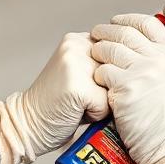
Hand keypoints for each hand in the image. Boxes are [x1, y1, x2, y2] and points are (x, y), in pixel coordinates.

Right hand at [0, 32, 108, 163]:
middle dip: (109, 87)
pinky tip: (77, 112)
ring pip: (115, 85)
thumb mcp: (81, 74)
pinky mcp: (77, 86)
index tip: (93, 86)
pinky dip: (96, 115)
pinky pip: (106, 104)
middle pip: (120, 69)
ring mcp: (76, 64)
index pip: (119, 51)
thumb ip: (102, 65)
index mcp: (78, 39)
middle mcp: (77, 45)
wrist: (27, 124)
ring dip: (104, 100)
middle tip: (82, 96)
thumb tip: (137, 70)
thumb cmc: (58, 105)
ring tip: (81, 103)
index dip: (112, 74)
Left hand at [91, 5, 164, 163]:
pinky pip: (102, 72)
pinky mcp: (124, 91)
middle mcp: (157, 60)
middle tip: (98, 34)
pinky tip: (96, 79)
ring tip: (94, 54)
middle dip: (107, 30)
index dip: (131, 19)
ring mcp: (140, 74)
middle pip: (124, 32)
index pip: (150, 24)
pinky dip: (97, 74)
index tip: (120, 21)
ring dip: (98, 49)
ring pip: (109, 49)